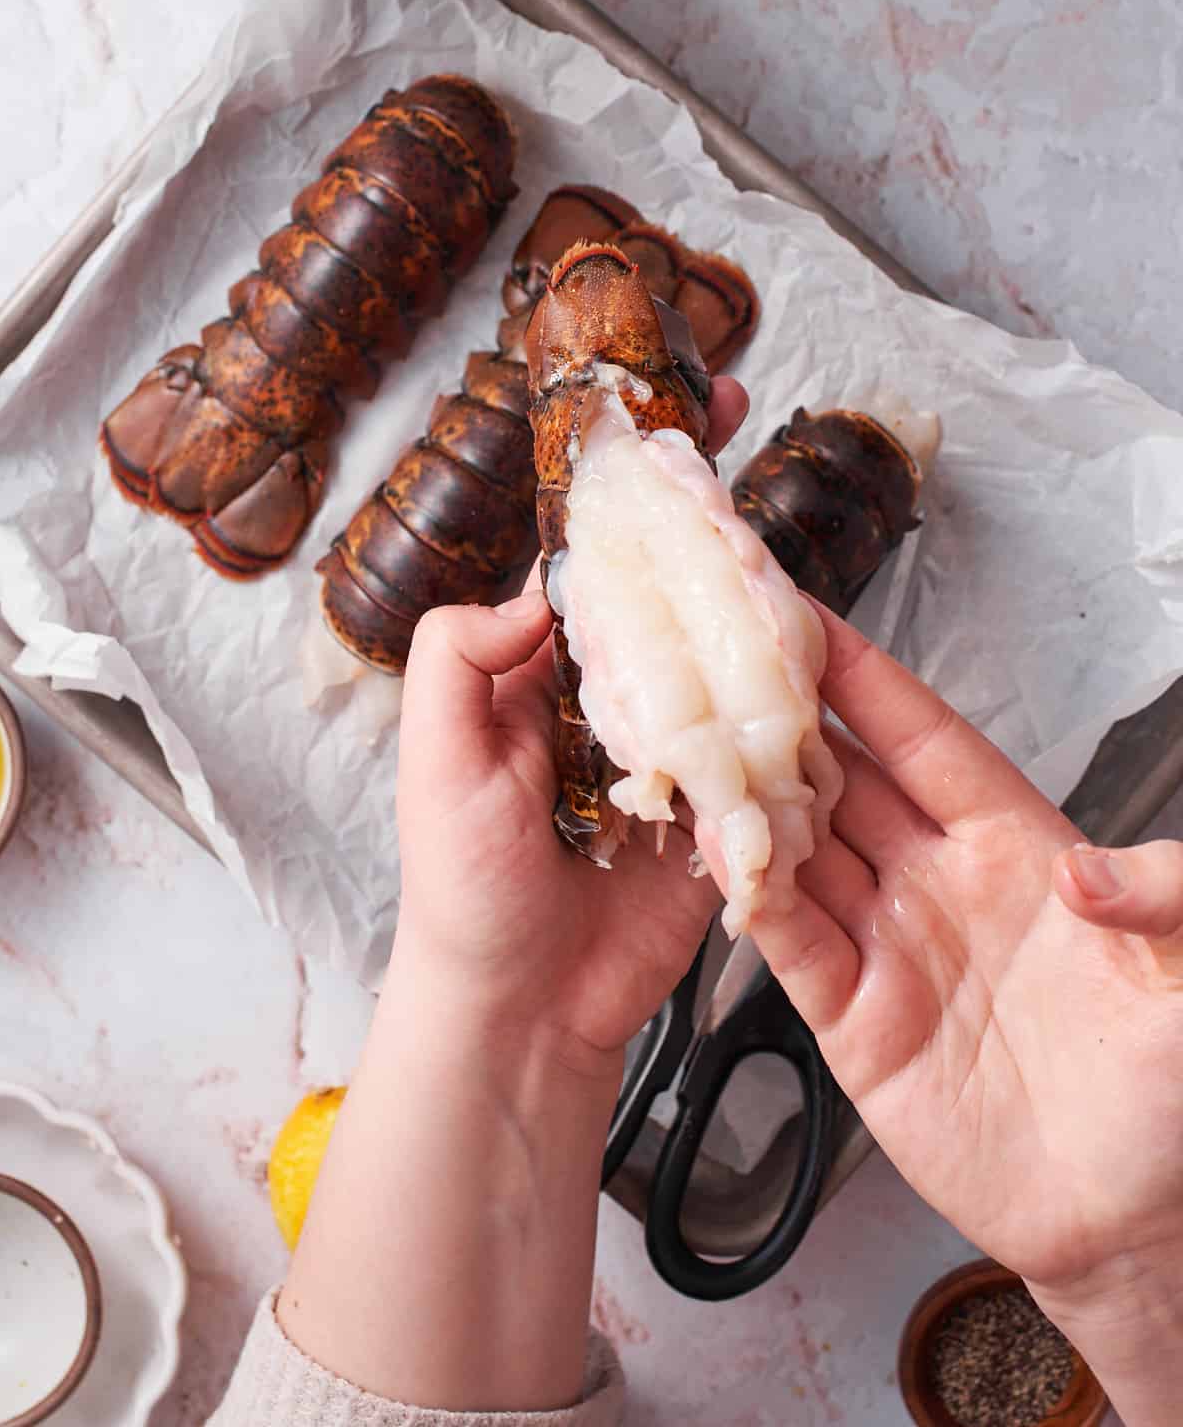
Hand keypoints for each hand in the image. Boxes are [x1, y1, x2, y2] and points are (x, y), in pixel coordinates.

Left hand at [392, 375, 748, 1076]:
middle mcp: (615, 693)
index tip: (666, 412)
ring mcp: (676, 745)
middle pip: (672, 585)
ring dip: (760, 596)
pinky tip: (821, 653)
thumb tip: (538, 590)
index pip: (592, 555)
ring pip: (728, 651)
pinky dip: (794, 704)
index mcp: (543, 668)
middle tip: (744, 419)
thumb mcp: (432, 756)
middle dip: (707, 509)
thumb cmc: (463, 886)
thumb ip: (460, 657)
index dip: (626, 484)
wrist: (523, 1009)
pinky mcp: (724, 807)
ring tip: (784, 539)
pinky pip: (766, 741)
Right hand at [721, 604, 1182, 1422]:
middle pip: (844, 780)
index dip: (866, 679)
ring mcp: (893, 948)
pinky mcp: (860, 1024)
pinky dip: (755, 904)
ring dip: (752, 805)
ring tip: (698, 751)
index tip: (807, 619)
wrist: (1135, 1214)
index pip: (924, 739)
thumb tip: (1081, 872)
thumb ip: (1164, 896)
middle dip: (781, 720)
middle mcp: (939, 880)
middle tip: (716, 665)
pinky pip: (795, 947)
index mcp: (1015, 842)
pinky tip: (724, 861)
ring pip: (804, 852)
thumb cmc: (1174, 1082)